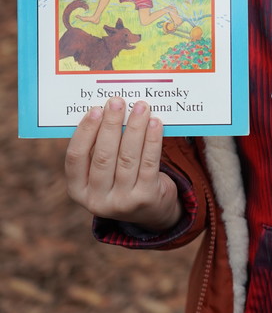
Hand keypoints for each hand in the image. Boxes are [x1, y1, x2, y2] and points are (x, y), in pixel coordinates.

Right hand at [64, 98, 180, 230]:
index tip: (95, 109)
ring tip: (140, 107)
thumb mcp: (103, 171)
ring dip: (134, 128)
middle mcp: (97, 201)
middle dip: (111, 125)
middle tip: (117, 102)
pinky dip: (152, 140)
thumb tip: (107, 111)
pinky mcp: (146, 198)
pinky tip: (154, 123)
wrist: (150, 210)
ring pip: (128, 158)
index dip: (85, 132)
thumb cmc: (121, 179)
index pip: (75, 158)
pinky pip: (149, 163)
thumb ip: (100, 147)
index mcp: (78, 190)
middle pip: (103, 157)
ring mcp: (122, 202)